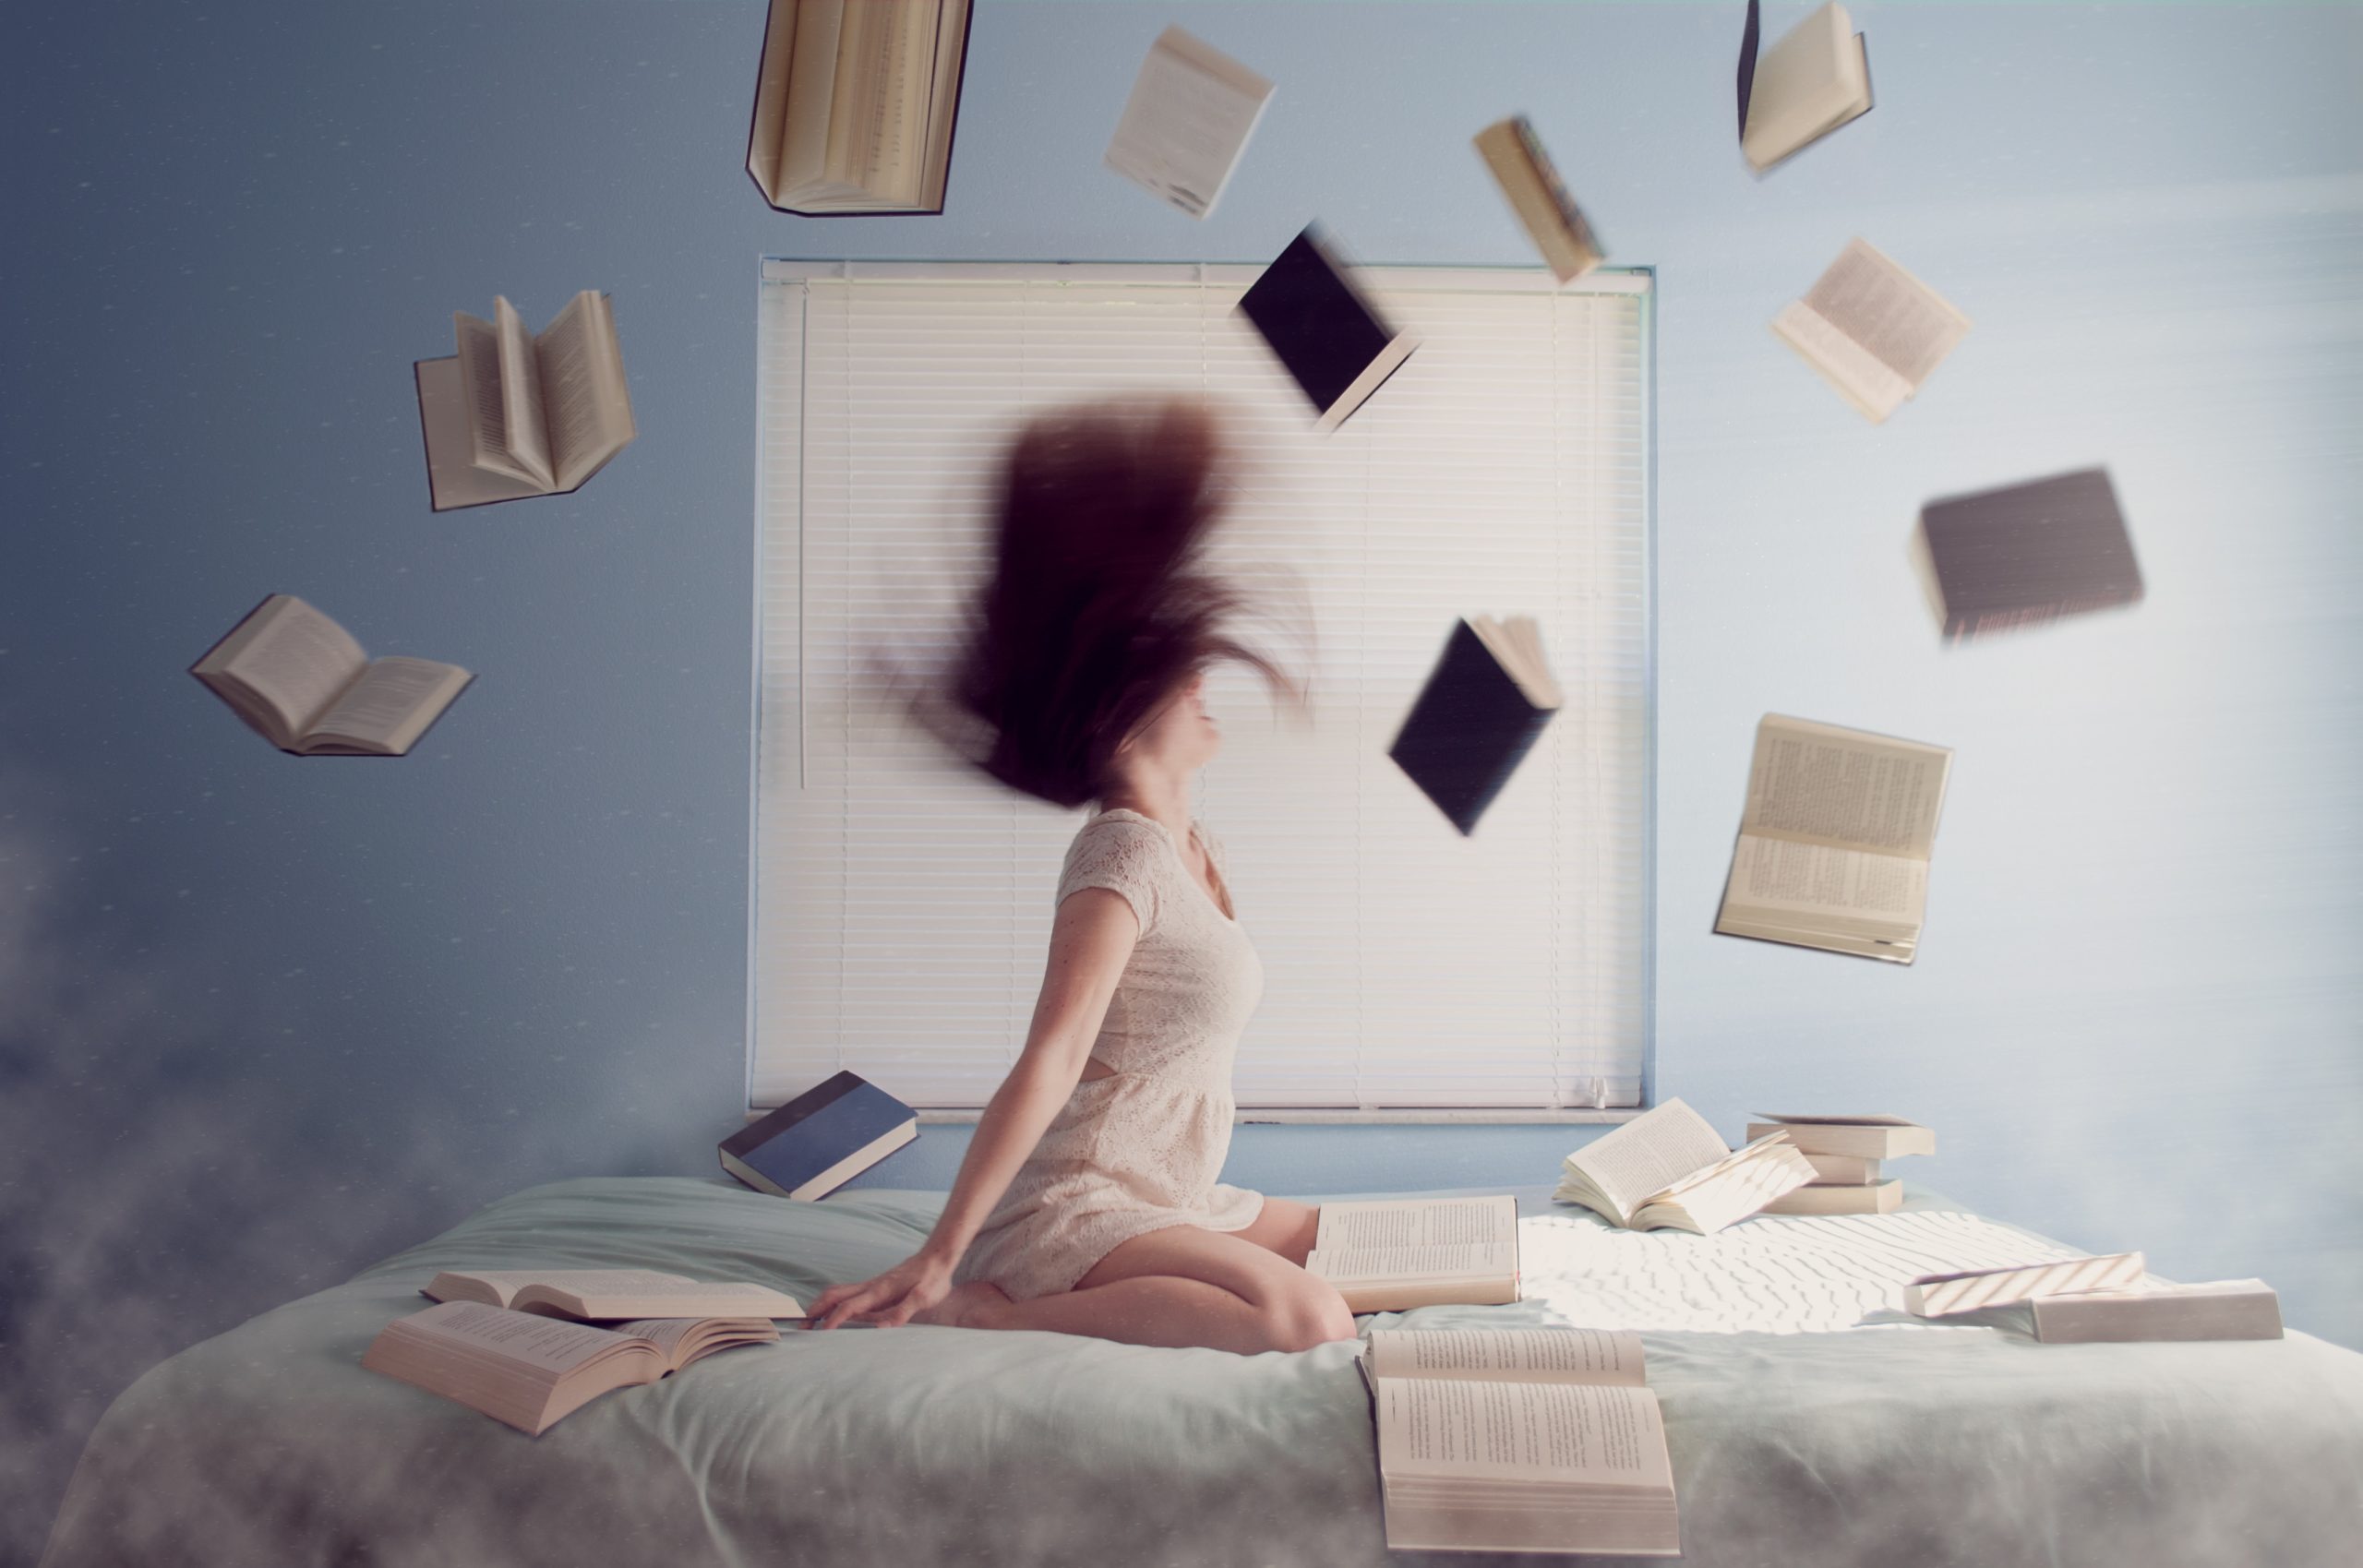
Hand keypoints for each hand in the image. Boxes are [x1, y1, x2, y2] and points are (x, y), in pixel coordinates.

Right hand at [806, 1249, 955, 1329]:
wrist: (936, 1257)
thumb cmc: (932, 1279)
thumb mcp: (925, 1297)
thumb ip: (904, 1311)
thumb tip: (883, 1329)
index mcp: (880, 1291)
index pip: (850, 1306)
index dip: (834, 1320)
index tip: (820, 1334)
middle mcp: (870, 1286)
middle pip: (833, 1295)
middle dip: (815, 1311)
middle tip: (801, 1329)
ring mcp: (870, 1285)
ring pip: (836, 1292)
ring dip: (819, 1306)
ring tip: (808, 1324)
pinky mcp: (873, 1287)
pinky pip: (846, 1294)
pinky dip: (830, 1303)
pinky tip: (829, 1313)